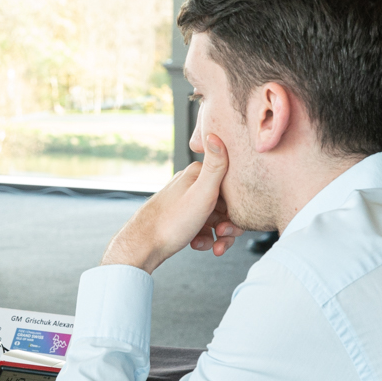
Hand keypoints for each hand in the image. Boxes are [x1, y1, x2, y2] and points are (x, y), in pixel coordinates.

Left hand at [100, 133, 239, 272]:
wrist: (144, 245)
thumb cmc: (172, 221)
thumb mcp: (202, 192)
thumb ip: (215, 166)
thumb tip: (215, 133)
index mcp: (197, 175)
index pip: (231, 188)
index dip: (238, 206)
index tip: (234, 221)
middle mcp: (190, 186)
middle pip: (225, 206)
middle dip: (229, 225)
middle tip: (223, 236)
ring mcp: (185, 204)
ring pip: (215, 220)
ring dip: (219, 236)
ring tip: (215, 247)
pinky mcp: (181, 219)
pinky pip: (201, 228)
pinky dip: (204, 239)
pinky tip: (198, 245)